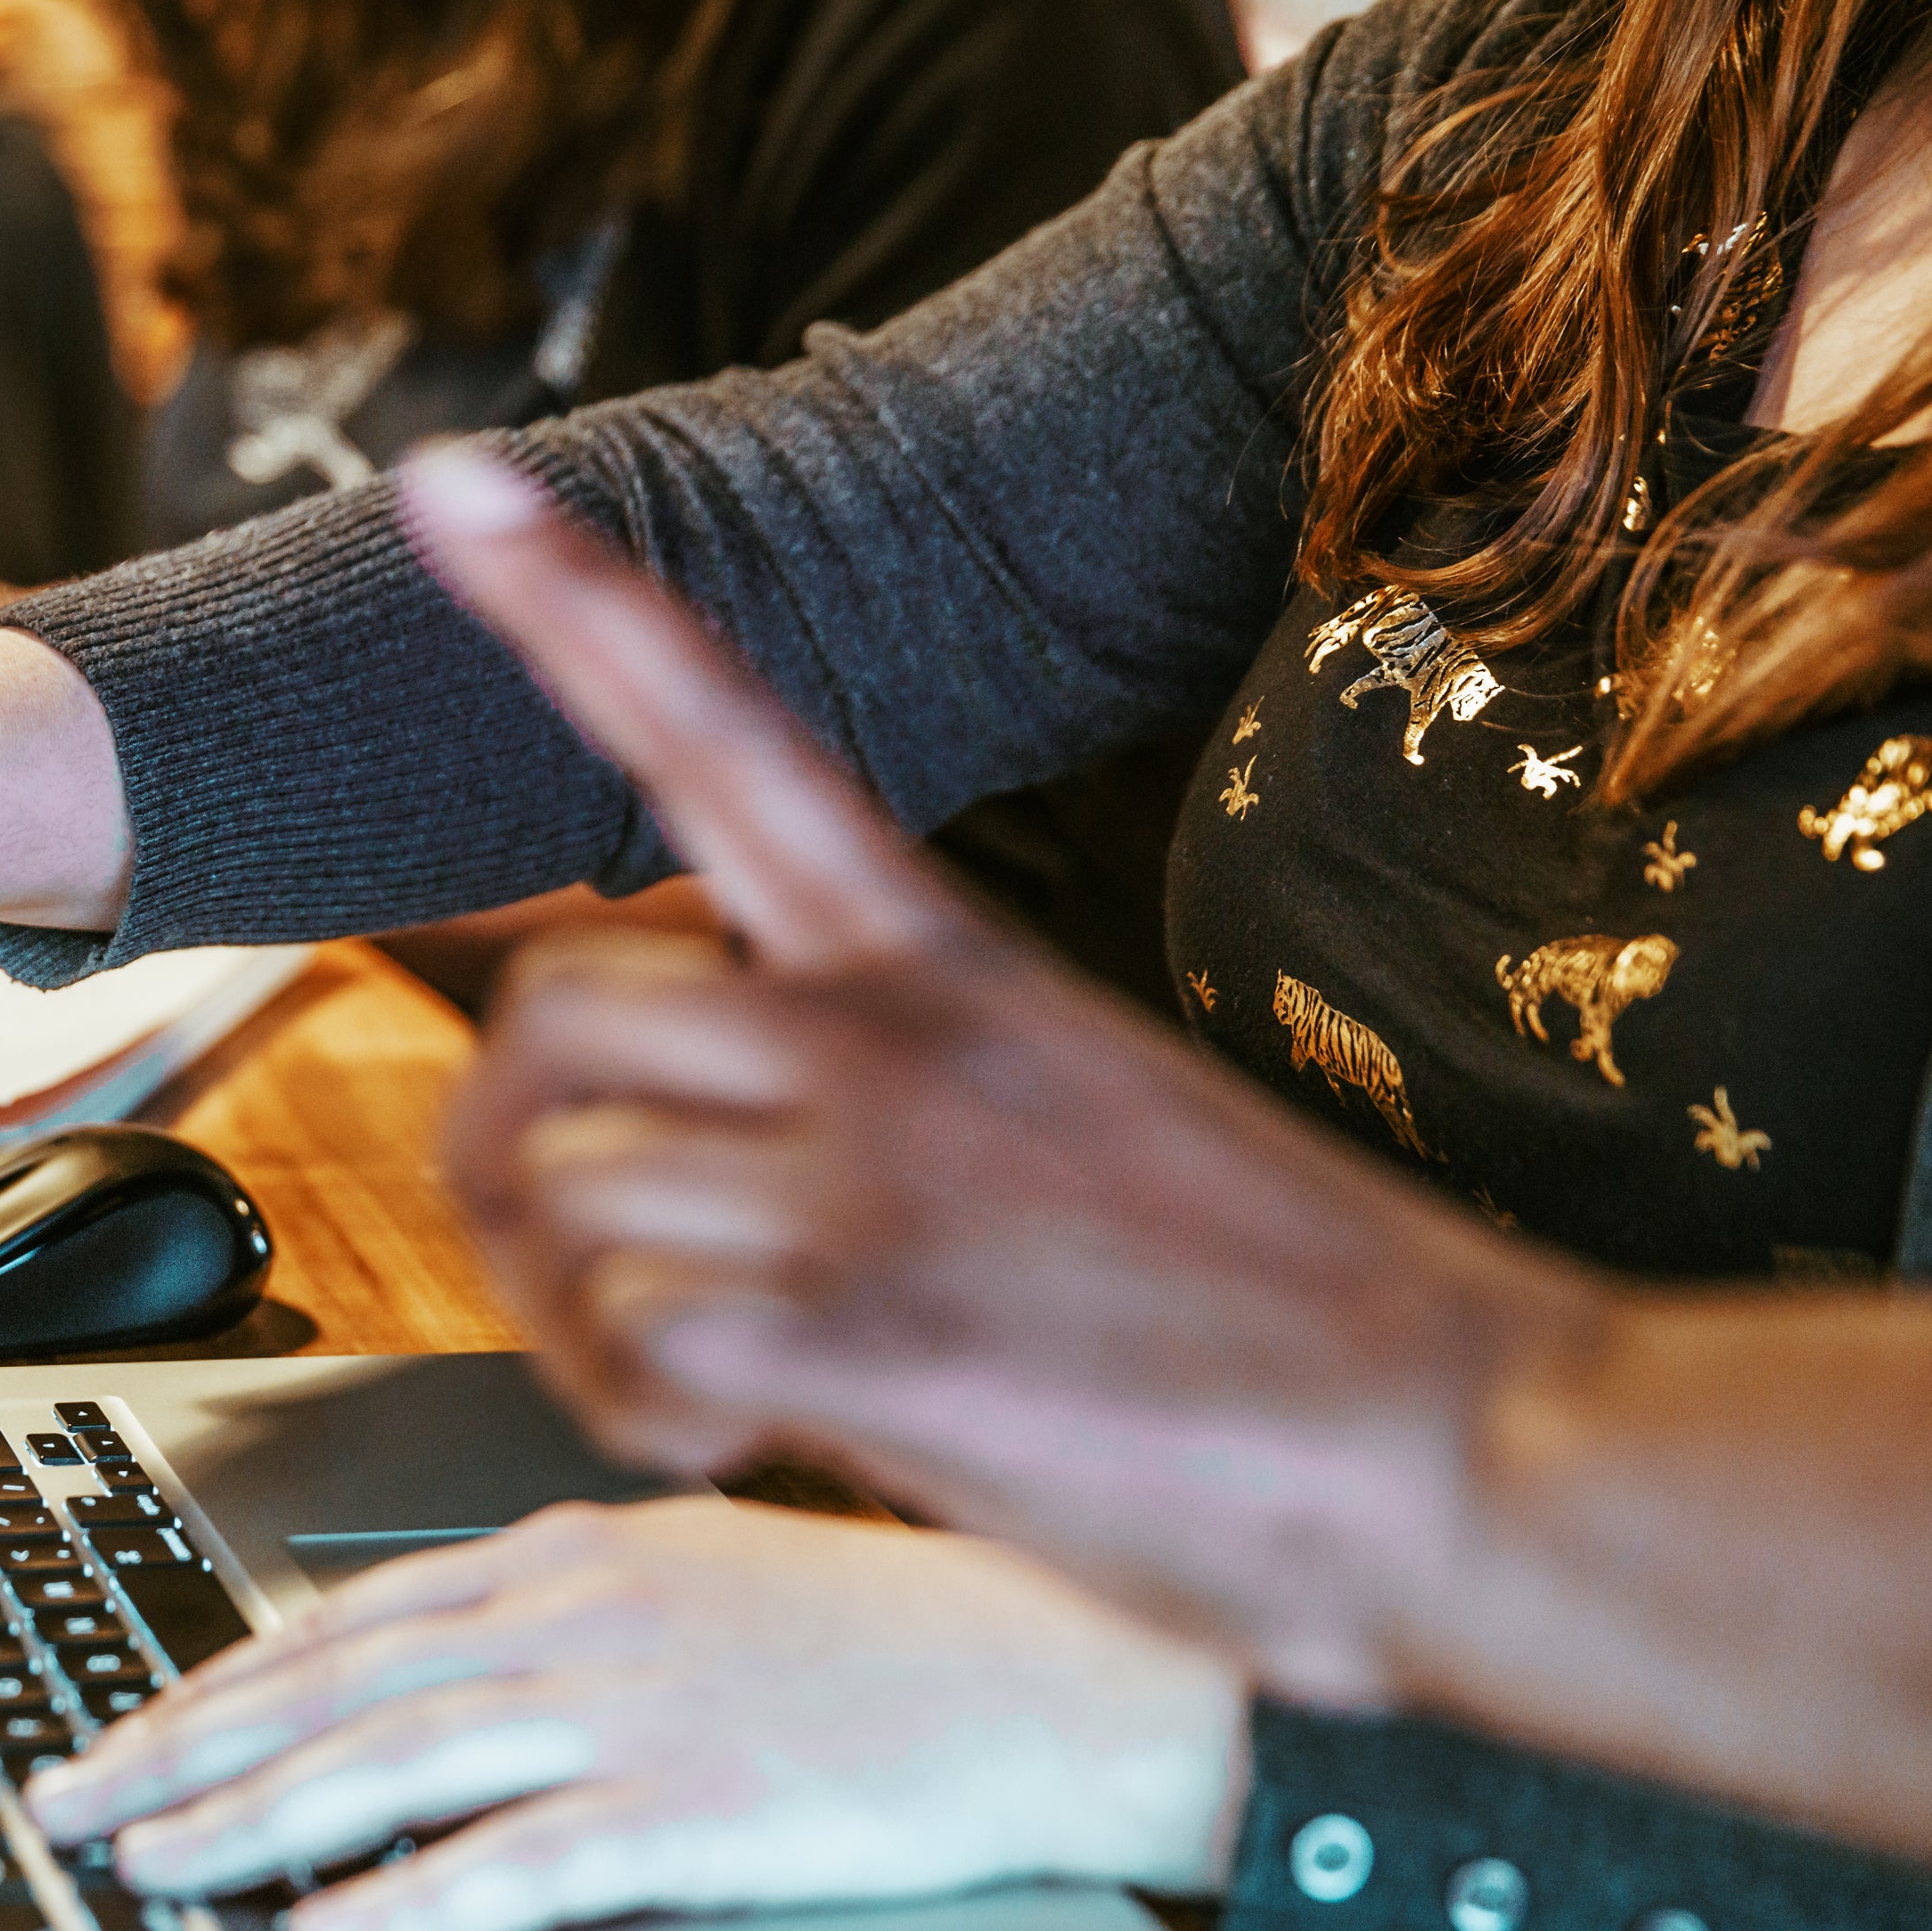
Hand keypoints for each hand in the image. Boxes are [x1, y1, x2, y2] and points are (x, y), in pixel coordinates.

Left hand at [23, 1499, 1248, 1930]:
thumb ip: (551, 1606)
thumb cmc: (883, 1626)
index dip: (210, 1681)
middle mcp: (575, 1615)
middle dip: (178, 1750)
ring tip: (150, 1868)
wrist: (1056, 1666)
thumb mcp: (692, 1568)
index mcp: (565, 1553)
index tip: (116, 1728)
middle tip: (65, 1806)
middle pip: (328, 1688)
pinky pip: (523, 1862)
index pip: (338, 1620)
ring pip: (392, 1766)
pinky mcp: (699, 1810)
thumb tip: (421, 1657)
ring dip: (251, 1823)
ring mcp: (633, 1709)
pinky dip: (412, 1902)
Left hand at [404, 451, 1602, 1703]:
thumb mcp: (1089, 1106)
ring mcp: (861, 1179)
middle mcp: (882, 1039)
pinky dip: (636, 1418)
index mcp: (946, 962)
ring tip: (692, 1387)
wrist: (1480, 1446)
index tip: (451, 482)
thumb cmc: (1292, 1309)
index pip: (724, 736)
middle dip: (519, 1140)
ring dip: (569, 1311)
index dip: (573, 603)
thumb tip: (751, 1166)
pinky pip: (616, 1343)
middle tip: (586, 1255)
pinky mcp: (855, 1334)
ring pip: (556, 1186)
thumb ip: (908, 1090)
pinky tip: (737, 1448)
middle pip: (550, 1008)